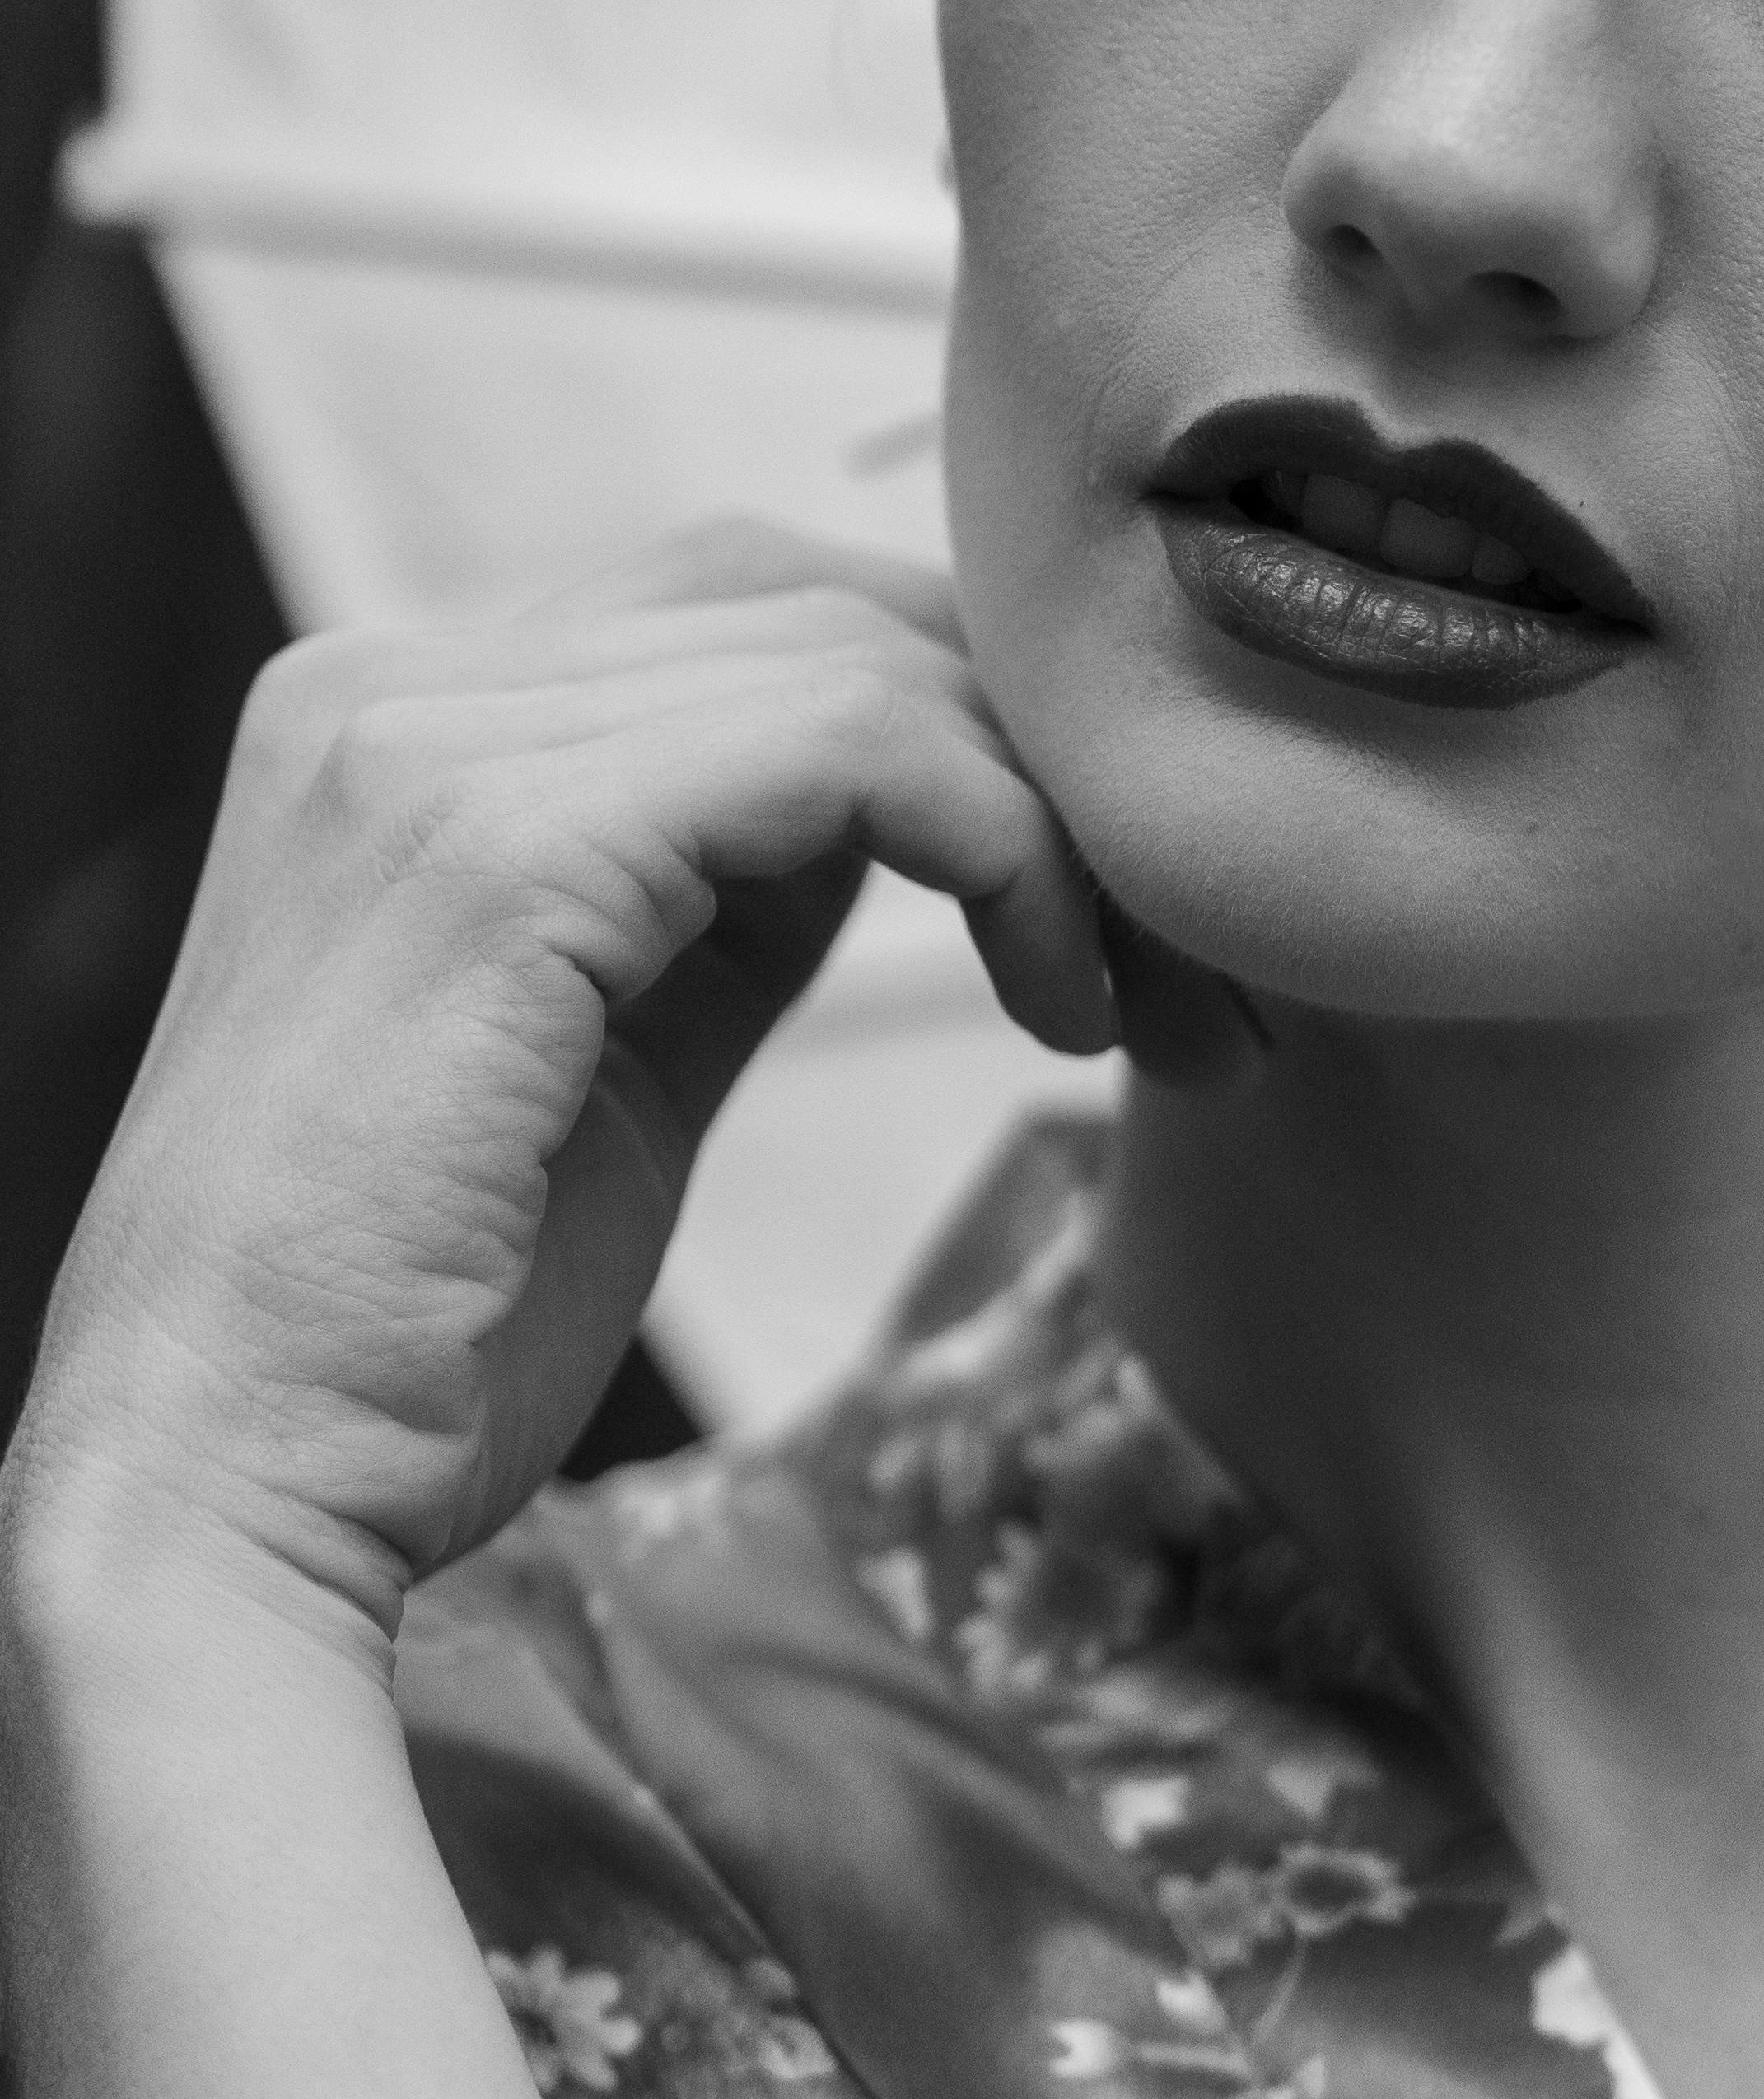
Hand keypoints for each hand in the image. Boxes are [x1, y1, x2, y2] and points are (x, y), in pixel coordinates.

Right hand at [8, 521, 1168, 1638]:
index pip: (760, 604)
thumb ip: (725, 900)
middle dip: (1053, 767)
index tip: (1119, 925)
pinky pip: (857, 749)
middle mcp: (396, 678)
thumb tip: (915, 810)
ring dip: (1068, 831)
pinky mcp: (501, 843)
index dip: (979, 732)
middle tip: (1197, 972)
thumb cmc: (421, 1331)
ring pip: (870, 663)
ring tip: (1146, 1012)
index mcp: (404, 712)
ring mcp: (431, 742)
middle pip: (832, 604)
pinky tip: (1062, 1005)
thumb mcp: (613, 1054)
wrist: (231, 1495)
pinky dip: (1012, 856)